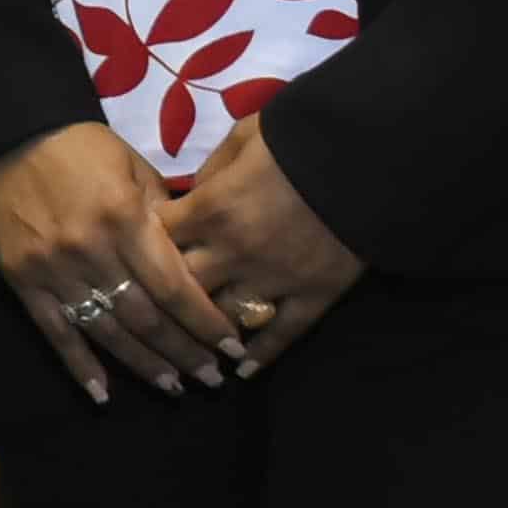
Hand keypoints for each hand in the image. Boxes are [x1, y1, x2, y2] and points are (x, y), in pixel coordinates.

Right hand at [0, 121, 245, 403]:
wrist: (7, 132)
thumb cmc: (80, 146)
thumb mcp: (134, 167)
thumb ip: (165, 216)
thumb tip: (197, 261)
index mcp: (124, 220)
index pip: (175, 288)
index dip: (206, 324)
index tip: (233, 349)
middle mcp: (90, 252)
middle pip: (146, 318)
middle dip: (184, 353)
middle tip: (212, 379)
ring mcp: (53, 270)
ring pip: (106, 332)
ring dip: (143, 365)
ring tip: (173, 387)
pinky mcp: (22, 280)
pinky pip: (55, 332)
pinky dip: (79, 366)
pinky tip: (102, 394)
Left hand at [166, 122, 364, 373]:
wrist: (371, 155)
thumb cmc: (300, 136)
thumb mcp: (244, 136)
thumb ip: (211, 169)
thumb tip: (192, 194)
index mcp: (209, 209)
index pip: (155, 238)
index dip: (141, 245)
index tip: (137, 253)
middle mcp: (233, 252)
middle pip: (180, 289)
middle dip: (164, 300)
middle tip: (155, 311)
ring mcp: (274, 279)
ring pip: (224, 319)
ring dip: (206, 333)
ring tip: (192, 348)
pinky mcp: (314, 296)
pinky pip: (281, 334)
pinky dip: (261, 356)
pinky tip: (242, 371)